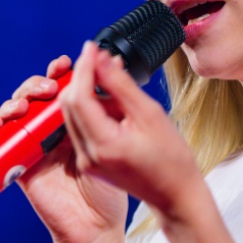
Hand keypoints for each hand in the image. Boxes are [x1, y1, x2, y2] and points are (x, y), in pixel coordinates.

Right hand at [0, 55, 127, 242]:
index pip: (60, 88)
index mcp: (74, 123)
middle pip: (33, 97)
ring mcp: (33, 147)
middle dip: (35, 85)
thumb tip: (100, 67)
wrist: (95, 226)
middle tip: (47, 89)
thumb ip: (104, 105)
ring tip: (23, 106)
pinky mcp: (18, 164)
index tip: (63, 65)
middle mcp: (51, 132)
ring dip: (14, 103)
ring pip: (14, 114)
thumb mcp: (112, 139)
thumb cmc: (109, 189)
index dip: (58, 73)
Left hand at [60, 40, 203, 220]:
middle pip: (68, 105)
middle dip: (81, 78)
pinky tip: (110, 102)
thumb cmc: (171, 159)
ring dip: (85, 92)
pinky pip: (80, 128)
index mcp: (103, 145)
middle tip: (99, 59)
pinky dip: (90, 109)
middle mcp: (87, 156)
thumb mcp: (149, 114)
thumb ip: (121, 85)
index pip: (78, 98)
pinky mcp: (88, 162)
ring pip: (71, 115)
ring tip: (111, 80)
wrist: (174, 194)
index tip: (92, 48)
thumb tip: (102, 58)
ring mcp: (85, 161)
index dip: (83, 68)